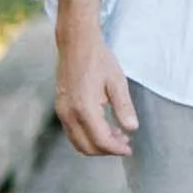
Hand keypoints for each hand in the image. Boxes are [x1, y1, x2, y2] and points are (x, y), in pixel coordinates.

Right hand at [55, 0, 136, 157]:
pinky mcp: (60, 107)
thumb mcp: (117, 81)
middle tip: (125, 143)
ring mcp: (62, 111)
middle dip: (106, 150)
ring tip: (117, 135)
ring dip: (96, 144)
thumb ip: (123, 107)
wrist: (76, 42)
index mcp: (84, 107)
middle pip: (86, 147)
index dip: (116, 148)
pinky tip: (103, 126)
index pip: (101, 141)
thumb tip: (132, 128)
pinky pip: (72, 131)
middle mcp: (69, 113)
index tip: (129, 148)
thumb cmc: (98, 59)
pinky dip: (87, 135)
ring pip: (77, 142)